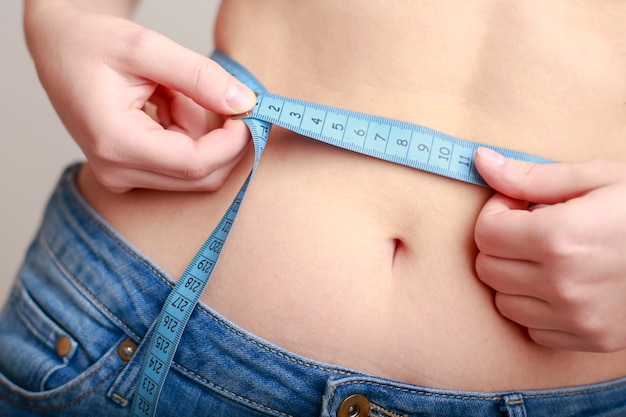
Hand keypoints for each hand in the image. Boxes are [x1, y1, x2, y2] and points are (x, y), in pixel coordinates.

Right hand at [25, 1, 256, 191]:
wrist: (60, 48)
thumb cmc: (92, 43)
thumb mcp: (146, 46)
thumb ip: (199, 76)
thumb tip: (243, 103)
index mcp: (115, 142)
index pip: (194, 164)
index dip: (231, 144)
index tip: (249, 114)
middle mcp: (116, 169)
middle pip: (198, 176)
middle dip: (221, 140)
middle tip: (222, 97)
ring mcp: (121, 175)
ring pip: (193, 170)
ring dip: (198, 131)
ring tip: (170, 92)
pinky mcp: (130, 172)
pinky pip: (179, 164)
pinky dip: (187, 133)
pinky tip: (164, 106)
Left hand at [474, 147, 625, 351]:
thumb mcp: (595, 178)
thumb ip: (530, 176)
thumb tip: (480, 161)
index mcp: (560, 238)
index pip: (485, 233)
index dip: (496, 213)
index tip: (518, 206)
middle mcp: (563, 284)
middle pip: (488, 268)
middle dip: (501, 244)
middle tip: (532, 229)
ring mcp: (578, 317)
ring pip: (504, 302)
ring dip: (515, 277)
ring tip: (548, 256)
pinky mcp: (592, 338)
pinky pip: (532, 329)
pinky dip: (537, 307)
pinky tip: (562, 284)